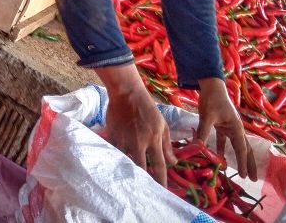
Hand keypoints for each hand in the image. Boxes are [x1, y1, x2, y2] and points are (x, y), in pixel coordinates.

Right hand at [95, 64, 176, 186]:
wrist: (127, 94)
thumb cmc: (147, 109)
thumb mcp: (162, 125)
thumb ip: (167, 145)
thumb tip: (173, 162)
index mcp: (154, 139)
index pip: (159, 165)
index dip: (161, 181)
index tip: (162, 192)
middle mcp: (140, 142)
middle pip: (141, 168)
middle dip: (143, 181)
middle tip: (144, 192)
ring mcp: (125, 140)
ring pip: (126, 163)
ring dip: (128, 172)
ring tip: (128, 184)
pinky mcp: (112, 137)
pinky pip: (114, 154)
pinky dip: (115, 161)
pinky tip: (114, 169)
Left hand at [196, 77, 257, 180]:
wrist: (211, 85)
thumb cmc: (212, 99)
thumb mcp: (208, 117)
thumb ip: (204, 133)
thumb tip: (198, 148)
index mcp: (236, 128)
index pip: (241, 149)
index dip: (243, 164)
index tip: (245, 177)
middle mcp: (236, 129)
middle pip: (245, 150)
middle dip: (249, 164)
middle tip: (253, 180)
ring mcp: (230, 127)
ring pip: (237, 146)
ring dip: (239, 158)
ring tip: (240, 173)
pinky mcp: (222, 125)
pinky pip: (224, 140)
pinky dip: (223, 149)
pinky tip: (219, 158)